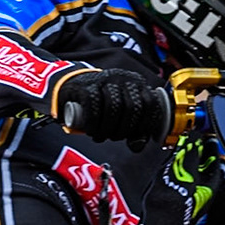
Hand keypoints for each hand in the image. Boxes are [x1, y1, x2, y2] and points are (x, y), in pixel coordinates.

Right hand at [57, 69, 171, 149]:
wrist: (73, 88)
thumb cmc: (101, 103)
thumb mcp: (121, 114)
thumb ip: (133, 130)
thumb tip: (137, 146)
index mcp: (138, 83)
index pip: (151, 103)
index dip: (145, 124)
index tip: (134, 136)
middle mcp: (123, 78)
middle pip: (132, 107)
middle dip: (123, 129)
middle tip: (114, 137)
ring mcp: (104, 79)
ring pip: (113, 107)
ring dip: (107, 129)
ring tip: (101, 136)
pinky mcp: (86, 85)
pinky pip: (93, 105)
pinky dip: (93, 122)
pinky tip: (90, 130)